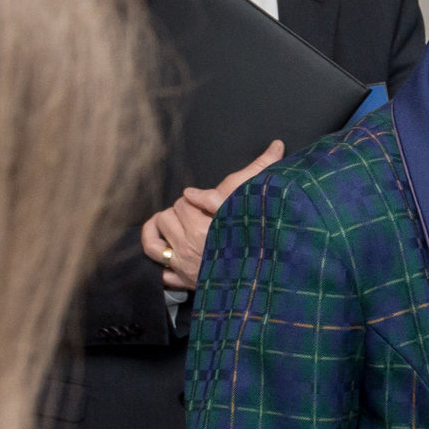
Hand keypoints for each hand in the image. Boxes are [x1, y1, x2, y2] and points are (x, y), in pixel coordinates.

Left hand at [139, 140, 282, 288]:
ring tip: (175, 227)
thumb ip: (260, 171)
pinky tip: (169, 252)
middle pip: (167, 216)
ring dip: (162, 232)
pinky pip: (160, 272)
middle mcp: (190, 246)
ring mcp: (185, 265)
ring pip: (154, 241)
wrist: (263, 284)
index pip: (185, 200)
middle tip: (195, 214)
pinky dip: (162, 262)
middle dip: (179, 212)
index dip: (194, 198)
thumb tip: (275, 144)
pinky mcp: (184, 282)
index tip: (202, 200)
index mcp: (206, 225)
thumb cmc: (261, 240)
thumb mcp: (258, 202)